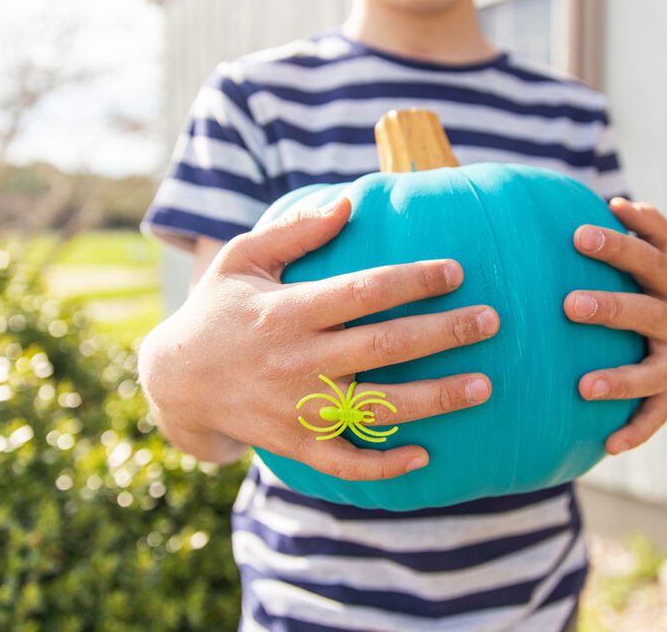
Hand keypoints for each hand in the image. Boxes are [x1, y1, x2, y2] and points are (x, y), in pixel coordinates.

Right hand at [137, 196, 499, 479]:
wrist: (175, 381)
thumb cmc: (218, 309)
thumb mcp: (242, 259)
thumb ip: (295, 230)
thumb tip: (350, 202)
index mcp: (288, 310)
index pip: (363, 291)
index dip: (413, 280)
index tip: (456, 271)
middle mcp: (297, 359)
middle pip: (384, 347)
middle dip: (443, 334)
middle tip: (491, 322)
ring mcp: (298, 407)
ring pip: (377, 407)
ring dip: (434, 399)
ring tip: (483, 387)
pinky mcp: (295, 444)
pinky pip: (345, 462)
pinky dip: (384, 464)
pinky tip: (425, 455)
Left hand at [563, 197, 666, 454]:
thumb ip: (650, 227)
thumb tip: (619, 202)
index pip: (650, 258)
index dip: (620, 245)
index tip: (579, 236)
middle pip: (648, 313)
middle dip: (611, 308)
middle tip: (568, 305)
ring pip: (653, 374)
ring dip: (620, 380)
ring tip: (584, 387)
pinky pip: (656, 417)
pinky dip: (636, 432)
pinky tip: (608, 446)